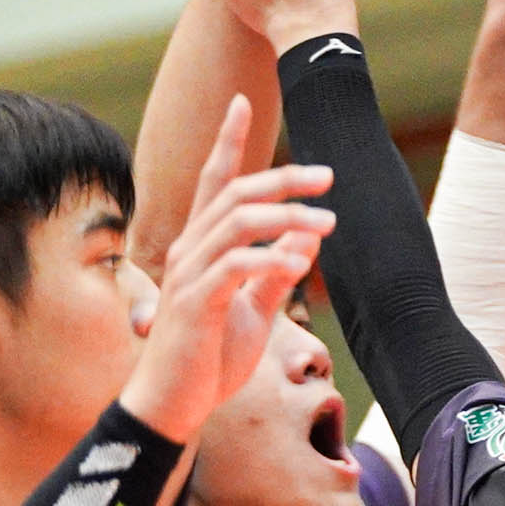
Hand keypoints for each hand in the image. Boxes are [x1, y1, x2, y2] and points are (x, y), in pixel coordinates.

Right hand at [120, 95, 331, 442]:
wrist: (176, 404)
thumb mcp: (254, 308)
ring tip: (328, 221)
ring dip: (285, 216)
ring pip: (235, 223)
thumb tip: (307, 234)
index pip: (214, 182)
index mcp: (202, 247)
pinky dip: (269, 259)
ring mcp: (189, 275)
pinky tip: (301, 263)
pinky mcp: (195, 303)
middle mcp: (190, 251)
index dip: (229, 140)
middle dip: (281, 177)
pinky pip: (233, 268)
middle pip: (234, 194)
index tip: (244, 101)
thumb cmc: (210, 358)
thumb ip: (276, 269)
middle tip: (327, 174)